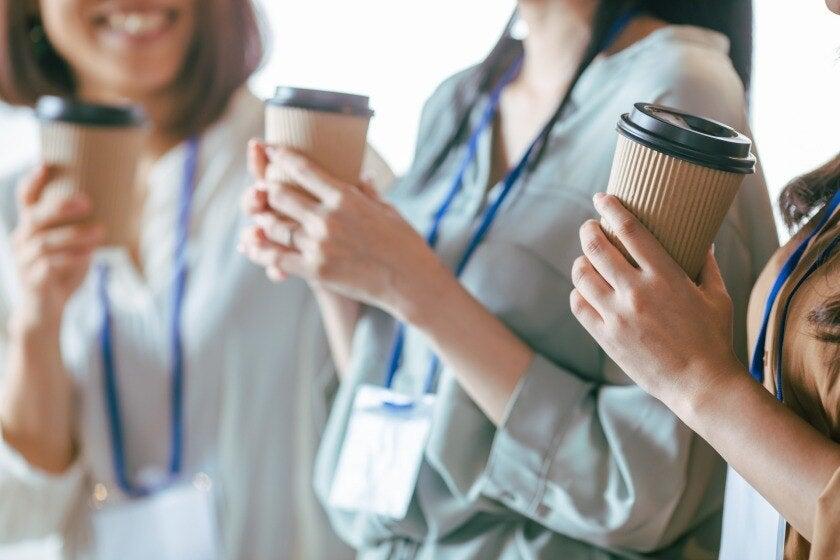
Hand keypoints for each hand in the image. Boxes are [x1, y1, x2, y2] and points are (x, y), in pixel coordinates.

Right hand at [10, 165, 103, 330]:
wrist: (45, 311)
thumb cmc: (62, 273)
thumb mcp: (74, 248)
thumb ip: (85, 231)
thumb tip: (117, 211)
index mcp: (30, 228)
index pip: (25, 199)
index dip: (32, 182)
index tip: (45, 164)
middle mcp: (22, 240)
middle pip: (36, 217)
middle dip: (61, 207)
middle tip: (87, 202)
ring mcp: (24, 261)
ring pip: (46, 243)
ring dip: (75, 235)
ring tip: (99, 231)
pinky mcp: (33, 281)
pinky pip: (50, 266)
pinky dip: (72, 258)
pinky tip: (89, 255)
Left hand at [239, 142, 445, 321]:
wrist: (411, 282)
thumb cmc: (405, 244)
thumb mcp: (388, 209)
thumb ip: (368, 192)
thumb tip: (361, 175)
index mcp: (345, 197)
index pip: (303, 168)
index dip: (280, 156)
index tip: (269, 148)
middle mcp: (328, 218)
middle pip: (279, 195)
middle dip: (268, 190)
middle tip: (262, 188)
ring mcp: (319, 245)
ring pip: (273, 226)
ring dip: (263, 219)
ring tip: (259, 216)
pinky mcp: (316, 271)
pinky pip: (276, 258)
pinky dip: (259, 251)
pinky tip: (248, 245)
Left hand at [570, 193, 739, 407]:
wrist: (701, 384)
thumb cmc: (713, 338)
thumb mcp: (717, 296)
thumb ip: (706, 264)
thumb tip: (703, 238)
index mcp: (665, 276)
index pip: (630, 230)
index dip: (611, 209)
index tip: (602, 198)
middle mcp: (636, 292)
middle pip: (597, 247)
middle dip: (588, 230)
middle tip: (590, 227)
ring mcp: (617, 316)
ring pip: (582, 275)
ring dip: (580, 261)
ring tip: (586, 259)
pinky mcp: (606, 337)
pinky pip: (578, 305)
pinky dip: (578, 293)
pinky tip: (584, 290)